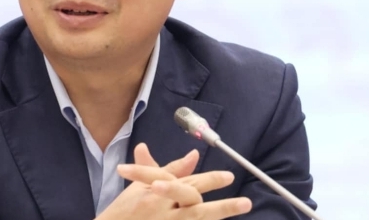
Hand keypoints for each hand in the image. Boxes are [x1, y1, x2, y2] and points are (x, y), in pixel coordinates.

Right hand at [97, 143, 251, 218]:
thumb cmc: (124, 209)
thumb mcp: (141, 185)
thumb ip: (168, 170)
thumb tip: (193, 154)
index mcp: (157, 192)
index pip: (187, 184)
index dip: (209, 180)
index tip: (228, 177)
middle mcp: (163, 211)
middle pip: (195, 204)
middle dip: (221, 204)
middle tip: (244, 202)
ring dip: (220, 214)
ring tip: (242, 208)